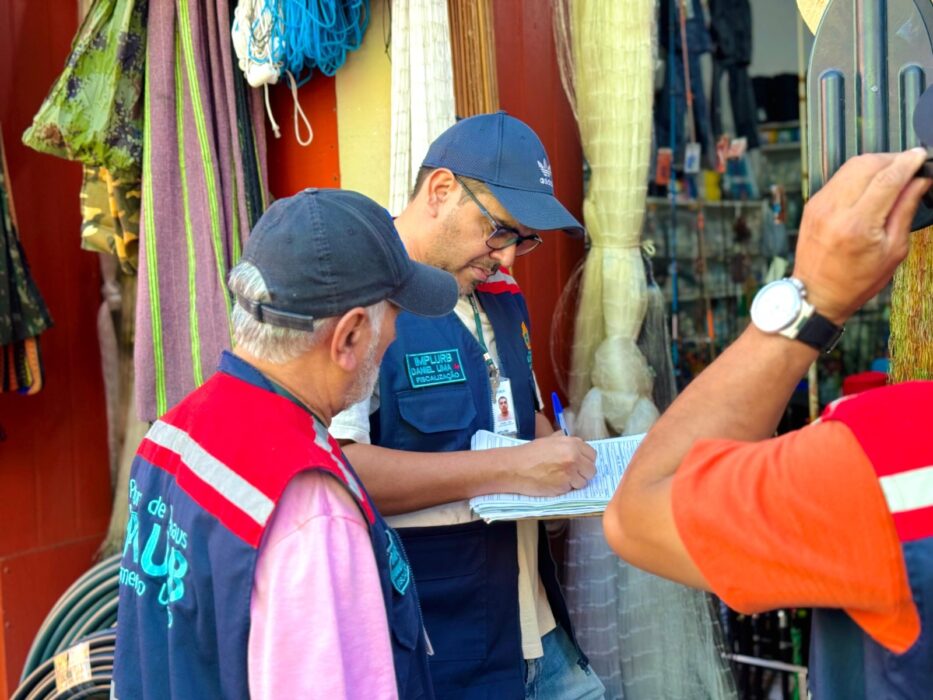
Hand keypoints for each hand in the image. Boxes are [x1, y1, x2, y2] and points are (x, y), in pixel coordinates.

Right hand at [508, 431, 596, 495]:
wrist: (514, 467)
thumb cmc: (529, 453)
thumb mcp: (549, 440)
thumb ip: (564, 442)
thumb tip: (573, 442)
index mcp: (572, 443)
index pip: (592, 455)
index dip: (585, 461)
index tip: (578, 465)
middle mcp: (574, 456)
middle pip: (591, 470)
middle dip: (582, 473)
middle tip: (569, 474)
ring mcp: (570, 472)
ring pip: (584, 482)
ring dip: (574, 483)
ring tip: (559, 479)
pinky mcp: (564, 486)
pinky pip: (572, 490)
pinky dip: (565, 489)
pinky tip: (553, 483)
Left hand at [793, 148, 930, 324]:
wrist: (816, 293)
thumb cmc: (855, 280)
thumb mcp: (893, 250)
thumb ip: (905, 210)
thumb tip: (919, 180)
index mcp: (857, 224)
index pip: (887, 178)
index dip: (908, 162)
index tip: (921, 156)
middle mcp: (834, 210)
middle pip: (867, 164)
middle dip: (893, 160)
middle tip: (909, 168)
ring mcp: (820, 205)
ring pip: (851, 166)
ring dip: (875, 164)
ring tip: (892, 176)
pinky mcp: (812, 204)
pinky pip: (839, 178)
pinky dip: (858, 176)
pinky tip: (870, 187)